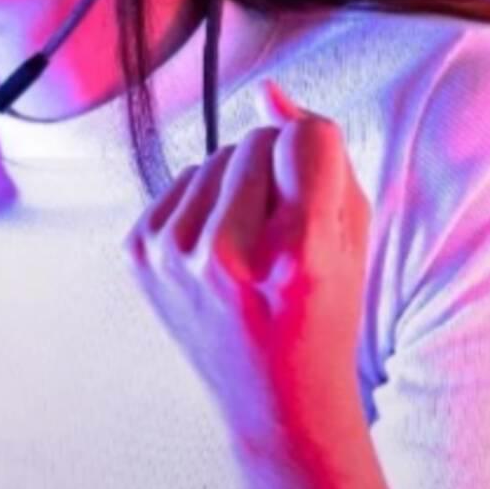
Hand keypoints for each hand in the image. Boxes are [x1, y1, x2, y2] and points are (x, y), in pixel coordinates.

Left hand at [123, 80, 371, 459]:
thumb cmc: (324, 312)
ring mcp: (174, 256)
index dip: (320, 154)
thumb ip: (319, 153)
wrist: (275, 398)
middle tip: (287, 231)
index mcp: (296, 254)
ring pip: (214, 156)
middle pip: (256, 139)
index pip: (307, 136)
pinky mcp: (140, 254)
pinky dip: (204, 204)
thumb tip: (267, 90)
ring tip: (254, 245)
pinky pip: (181, 182)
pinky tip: (221, 251)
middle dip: (277, 169)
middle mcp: (226, 255)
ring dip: (238, 185)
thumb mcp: (348, 235)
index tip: (321, 193)